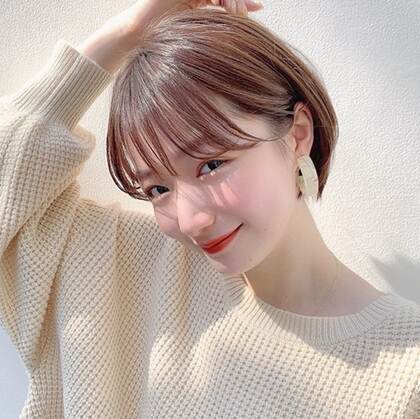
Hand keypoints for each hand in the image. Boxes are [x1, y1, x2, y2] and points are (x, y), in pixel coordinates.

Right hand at [78, 0, 262, 73]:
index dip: (242, 2)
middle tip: (243, 16)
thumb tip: (238, 31)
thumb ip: (214, 28)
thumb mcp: (195, 35)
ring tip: (233, 13)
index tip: (257, 9)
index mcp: (199, 0)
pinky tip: (221, 5)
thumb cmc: (163, 43)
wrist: (138, 37)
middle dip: (238, 1)